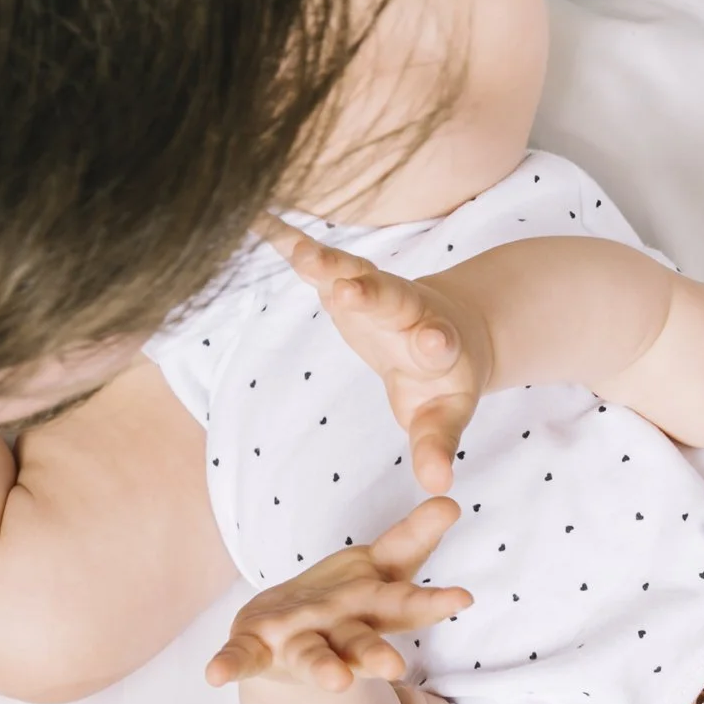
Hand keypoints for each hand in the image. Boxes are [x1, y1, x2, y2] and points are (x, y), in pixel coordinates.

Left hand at [205, 496, 469, 688]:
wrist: (285, 642)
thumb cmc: (343, 602)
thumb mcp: (380, 567)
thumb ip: (415, 536)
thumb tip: (451, 500)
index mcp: (372, 610)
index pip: (406, 605)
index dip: (432, 602)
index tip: (462, 598)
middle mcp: (339, 633)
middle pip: (361, 643)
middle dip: (375, 655)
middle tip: (394, 668)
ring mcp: (299, 644)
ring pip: (312, 657)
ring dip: (321, 669)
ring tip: (333, 682)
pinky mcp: (258, 650)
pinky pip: (242, 658)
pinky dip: (230, 665)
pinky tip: (214, 676)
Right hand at [257, 216, 493, 491]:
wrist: (450, 328)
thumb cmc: (443, 382)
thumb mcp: (445, 415)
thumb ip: (437, 446)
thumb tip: (438, 486)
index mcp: (438, 344)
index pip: (437, 343)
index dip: (435, 343)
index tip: (435, 343)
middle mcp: (408, 310)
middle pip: (392, 299)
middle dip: (371, 294)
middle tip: (350, 289)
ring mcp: (375, 289)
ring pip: (353, 271)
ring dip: (327, 263)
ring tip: (302, 255)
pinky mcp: (345, 279)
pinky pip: (313, 258)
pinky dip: (286, 239)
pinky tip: (253, 217)